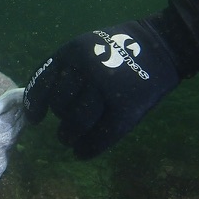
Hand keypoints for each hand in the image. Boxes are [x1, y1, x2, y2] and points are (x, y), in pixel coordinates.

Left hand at [23, 13, 189, 157]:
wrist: (163, 45)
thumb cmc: (121, 49)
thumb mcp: (90, 45)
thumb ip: (70, 68)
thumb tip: (46, 102)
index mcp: (74, 51)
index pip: (44, 81)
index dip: (36, 103)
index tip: (36, 118)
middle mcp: (87, 69)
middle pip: (60, 104)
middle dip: (60, 119)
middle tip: (63, 128)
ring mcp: (106, 89)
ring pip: (77, 121)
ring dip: (69, 135)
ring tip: (70, 140)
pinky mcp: (125, 108)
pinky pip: (101, 136)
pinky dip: (88, 148)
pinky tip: (82, 153)